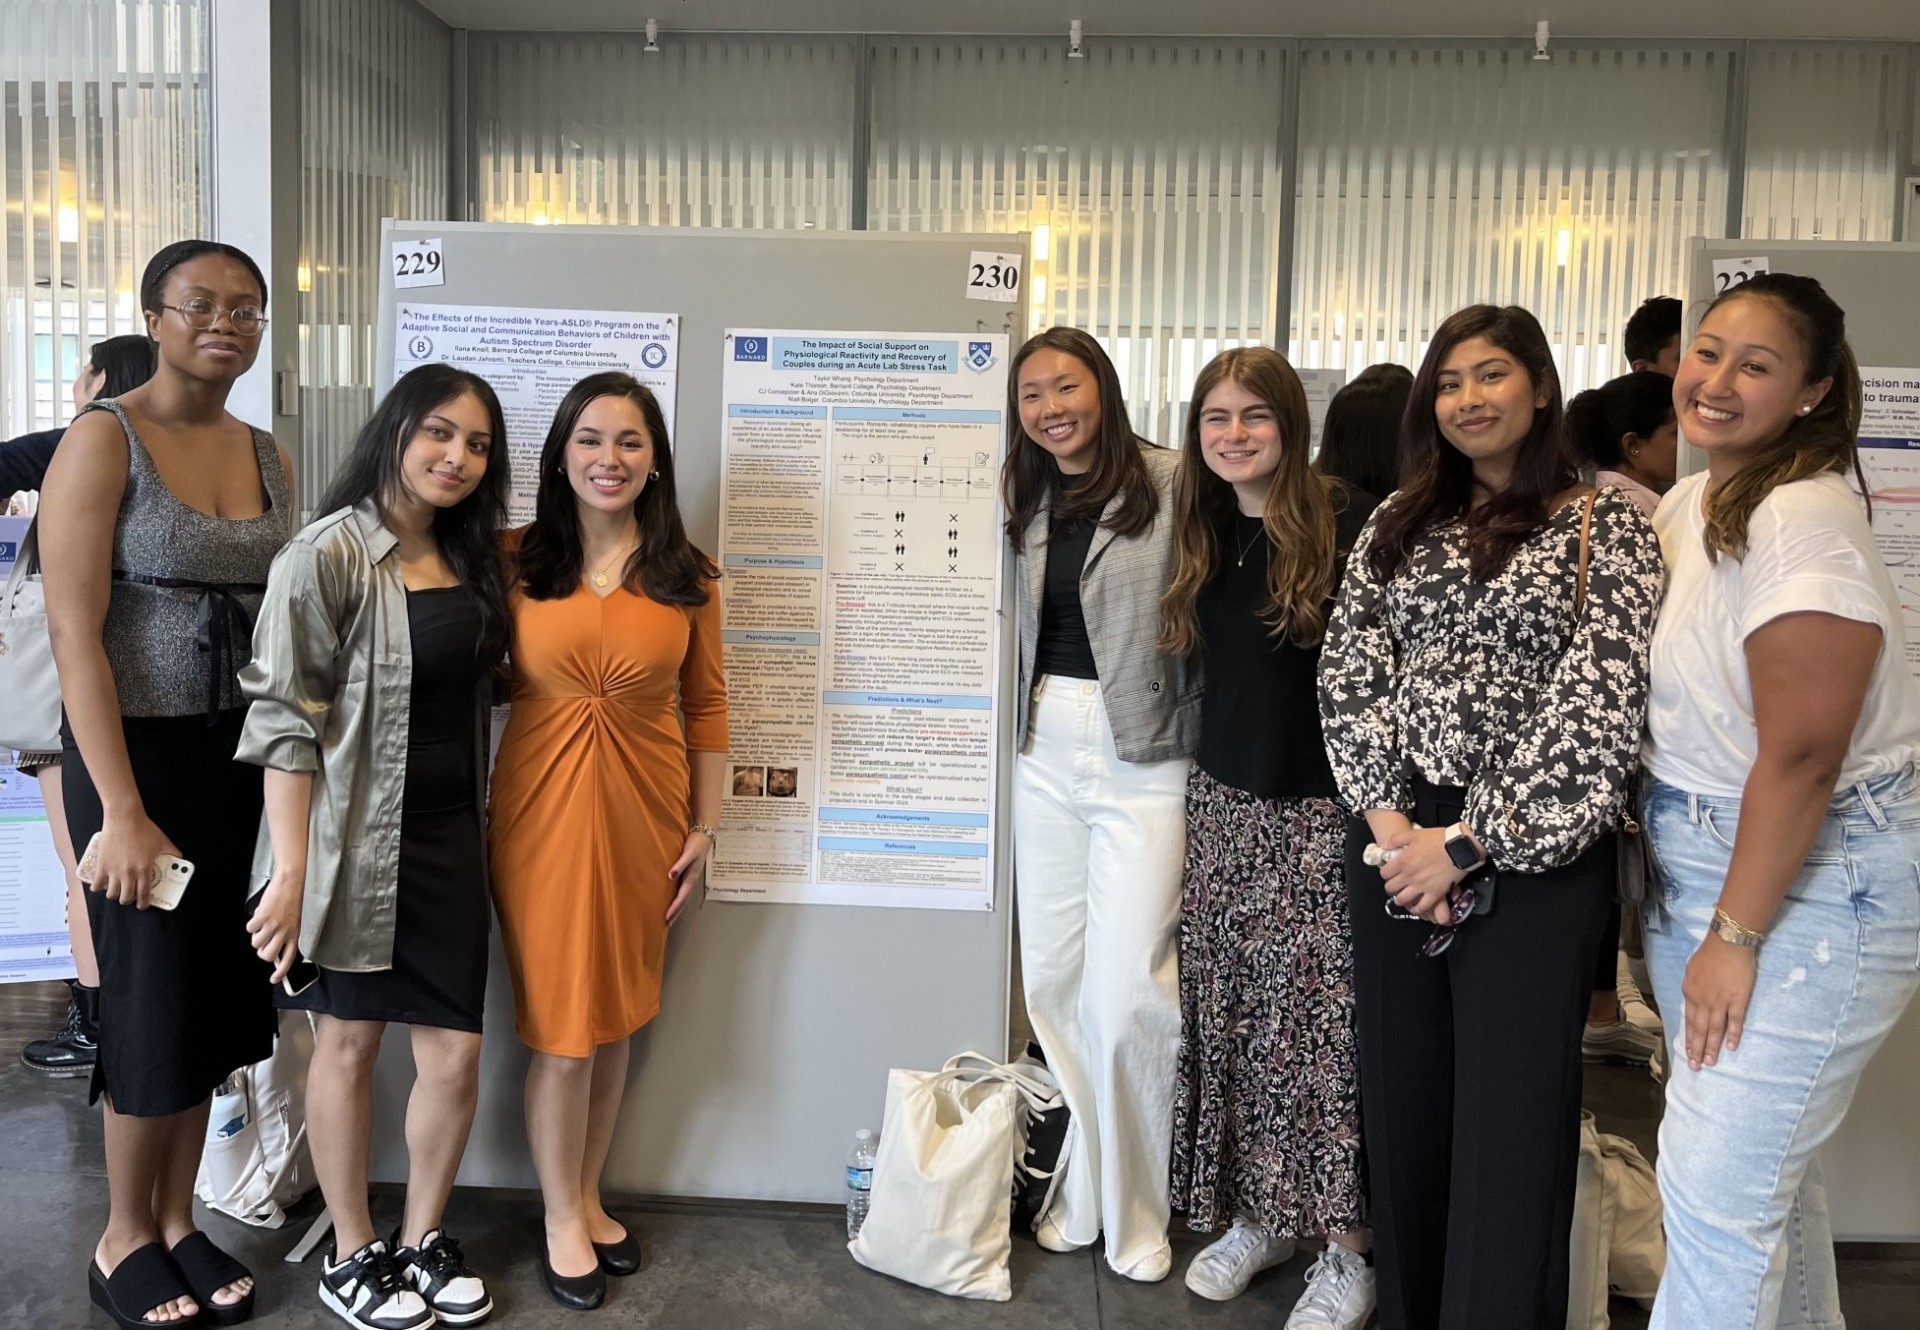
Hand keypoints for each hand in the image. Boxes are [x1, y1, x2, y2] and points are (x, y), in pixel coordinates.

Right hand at [88, 812, 178, 908]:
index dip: (143, 903)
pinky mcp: (101, 865)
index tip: (143, 905)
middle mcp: (128, 873)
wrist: (124, 818)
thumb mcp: (163, 841)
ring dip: (115, 895)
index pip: (144, 894)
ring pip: (111, 894)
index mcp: (144, 869)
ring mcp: (113, 870)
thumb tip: (179, 858)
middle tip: (130, 896)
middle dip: (129, 900)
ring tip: (117, 891)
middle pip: (126, 898)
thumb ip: (172, 852)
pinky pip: (96, 884)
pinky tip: (101, 886)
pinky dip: (98, 888)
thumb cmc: (144, 829)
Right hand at [246, 871, 304, 984]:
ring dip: (255, 935)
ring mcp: (273, 925)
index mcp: (295, 934)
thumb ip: (286, 934)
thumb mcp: (294, 920)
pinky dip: (252, 923)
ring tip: (262, 924)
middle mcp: (285, 932)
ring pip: (256, 943)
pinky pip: (250, 928)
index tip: (274, 979)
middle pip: (268, 956)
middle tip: (263, 942)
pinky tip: (259, 915)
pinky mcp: (263, 917)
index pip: (289, 959)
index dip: (281, 972)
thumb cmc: (293, 900)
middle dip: (261, 952)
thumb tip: (272, 948)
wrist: (292, 881)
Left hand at [665, 828, 712, 925]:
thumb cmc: (696, 844)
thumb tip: (670, 876)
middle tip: (668, 923)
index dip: (674, 908)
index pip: (681, 897)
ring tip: (671, 917)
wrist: (705, 835)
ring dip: (678, 907)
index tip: (667, 918)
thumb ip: (680, 864)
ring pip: (684, 897)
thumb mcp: (688, 853)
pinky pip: (683, 890)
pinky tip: (673, 899)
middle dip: (676, 912)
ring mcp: (691, 877)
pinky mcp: (689, 874)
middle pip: (683, 900)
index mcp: (691, 877)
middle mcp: (691, 880)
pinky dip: (678, 898)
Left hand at [1378, 825, 1467, 924]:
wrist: (1461, 846)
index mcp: (1403, 861)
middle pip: (1391, 888)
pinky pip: (1422, 906)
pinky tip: (1416, 907)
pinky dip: (1417, 909)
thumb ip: (1396, 840)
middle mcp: (1410, 875)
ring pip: (1402, 899)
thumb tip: (1384, 846)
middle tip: (1396, 885)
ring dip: (1400, 899)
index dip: (1385, 873)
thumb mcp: (1415, 834)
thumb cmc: (1439, 839)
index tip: (1390, 873)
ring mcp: (1422, 886)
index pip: (1385, 873)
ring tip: (1402, 898)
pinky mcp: (1435, 893)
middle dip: (1391, 887)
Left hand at [1681, 932, 1757, 1070]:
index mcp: (1690, 993)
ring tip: (1710, 1062)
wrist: (1728, 943)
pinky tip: (1731, 1047)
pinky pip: (1735, 1020)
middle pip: (1700, 1028)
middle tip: (1696, 1066)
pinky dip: (1733, 1034)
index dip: (1689, 1038)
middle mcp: (1703, 1000)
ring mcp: (1720, 1001)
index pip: (1689, 1021)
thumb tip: (1693, 1003)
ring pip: (1715, 1028)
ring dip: (1712, 1046)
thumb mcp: (1691, 972)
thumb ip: (1692, 990)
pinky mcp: (1738, 999)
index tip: (1688, 1053)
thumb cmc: (1709, 955)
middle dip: (1697, 1048)